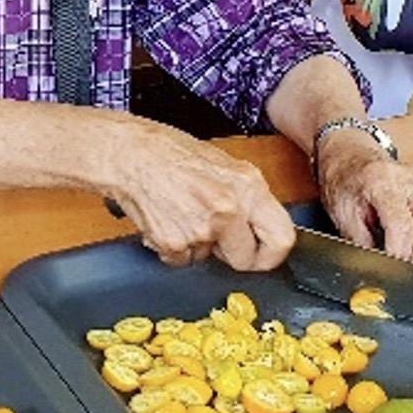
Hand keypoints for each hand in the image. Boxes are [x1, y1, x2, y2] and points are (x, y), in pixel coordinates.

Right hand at [104, 119, 296, 271]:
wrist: (130, 155)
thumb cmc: (171, 153)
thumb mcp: (224, 165)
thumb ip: (247, 198)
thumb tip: (262, 228)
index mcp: (248, 186)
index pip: (282, 238)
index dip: (271, 254)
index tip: (262, 255)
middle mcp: (229, 208)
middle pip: (245, 259)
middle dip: (231, 253)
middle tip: (215, 233)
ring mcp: (201, 229)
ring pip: (208, 259)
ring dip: (198, 245)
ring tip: (182, 213)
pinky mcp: (174, 243)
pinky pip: (182, 259)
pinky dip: (174, 246)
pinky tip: (167, 219)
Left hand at [315, 130, 412, 263]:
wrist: (348, 152)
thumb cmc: (341, 177)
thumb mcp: (341, 212)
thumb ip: (359, 243)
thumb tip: (373, 270)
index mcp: (381, 181)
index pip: (401, 225)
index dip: (400, 254)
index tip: (395, 273)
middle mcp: (408, 180)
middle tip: (409, 281)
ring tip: (410, 272)